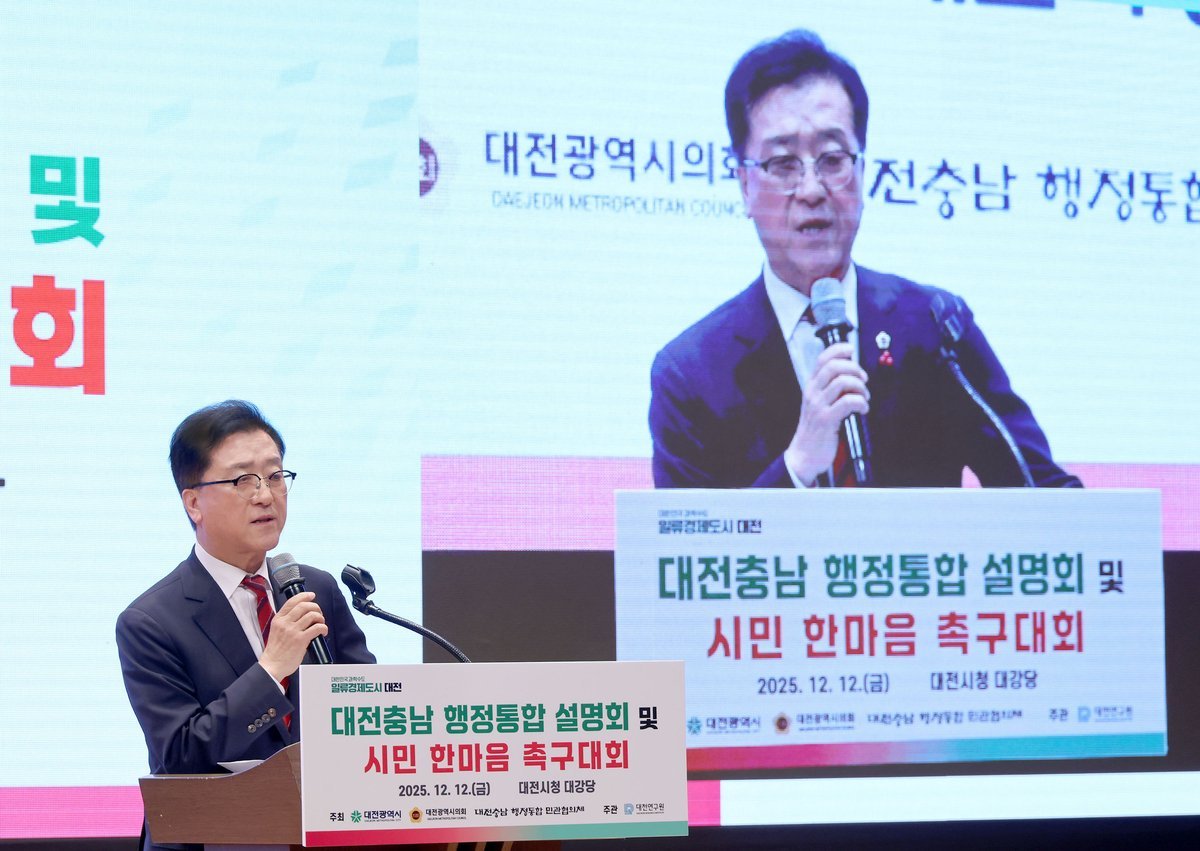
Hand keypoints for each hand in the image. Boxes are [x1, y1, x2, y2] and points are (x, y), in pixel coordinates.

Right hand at [258, 591, 327, 681]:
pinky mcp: (300, 640)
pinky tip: (323, 632)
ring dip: (320, 618)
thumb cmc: (275, 651)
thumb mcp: (276, 630)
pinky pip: (317, 628)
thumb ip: (286, 622)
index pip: (292, 601)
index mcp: (278, 619)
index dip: (304, 596)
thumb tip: (302, 616)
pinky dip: (323, 628)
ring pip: (312, 615)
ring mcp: (293, 631)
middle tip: (319, 613)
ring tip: (321, 623)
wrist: (272, 665)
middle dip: (315, 607)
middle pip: (304, 606)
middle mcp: (285, 623)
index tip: (311, 595)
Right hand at [784, 342, 869, 485]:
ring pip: (842, 382)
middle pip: (834, 366)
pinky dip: (861, 402)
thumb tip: (852, 375)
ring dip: (860, 387)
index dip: (838, 350)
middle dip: (854, 369)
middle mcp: (813, 393)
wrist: (804, 454)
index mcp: (811, 387)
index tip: (851, 349)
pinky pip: (848, 402)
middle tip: (863, 380)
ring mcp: (818, 406)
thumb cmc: (816, 429)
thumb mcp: (819, 404)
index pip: (822, 359)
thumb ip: (832, 390)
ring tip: (864, 397)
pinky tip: (863, 409)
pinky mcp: (826, 419)